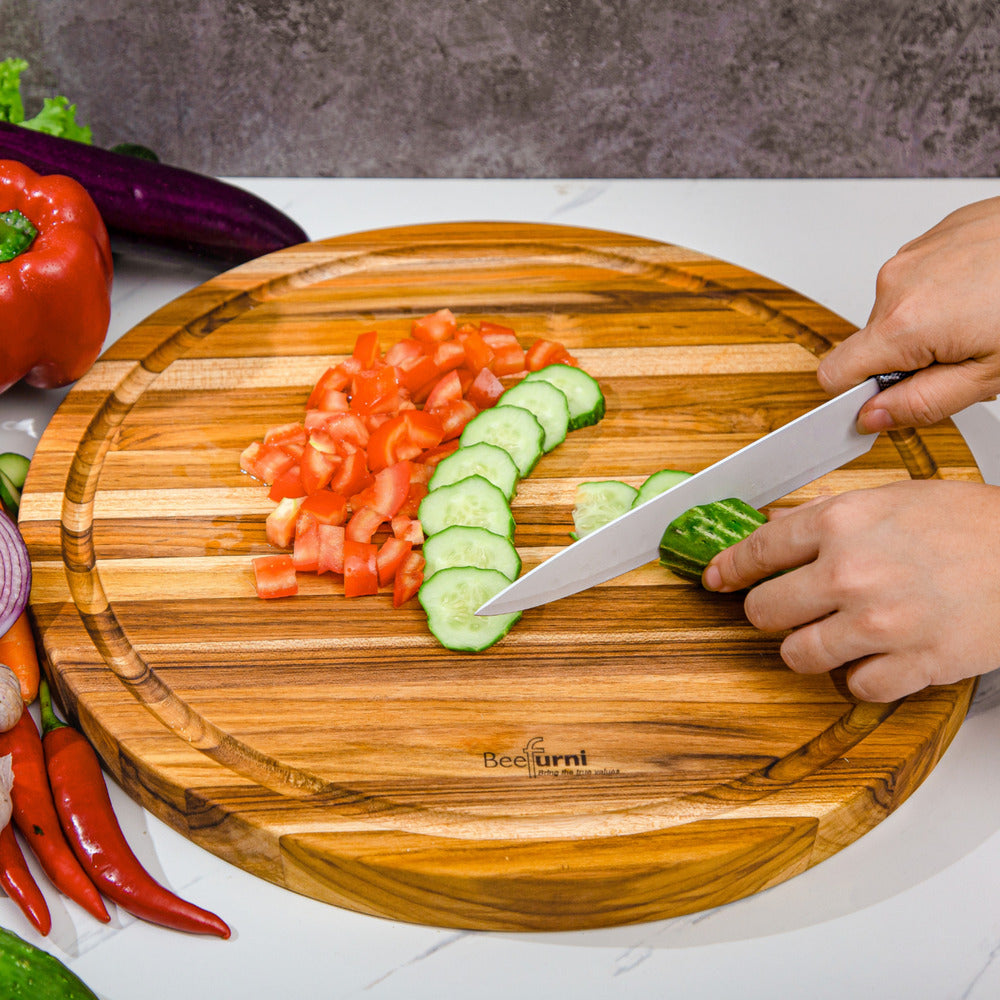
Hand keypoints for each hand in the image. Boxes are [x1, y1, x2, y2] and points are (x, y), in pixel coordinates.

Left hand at [703, 480, 999, 701]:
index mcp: (841, 523)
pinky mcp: (911, 664)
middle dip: (769, 612)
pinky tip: (875, 653)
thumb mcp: (888, 499)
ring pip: (797, 656)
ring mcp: (879, 623)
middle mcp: (851, 573)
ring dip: (808, 647)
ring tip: (833, 632)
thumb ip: (824, 518)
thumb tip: (770, 529)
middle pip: (764, 612)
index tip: (716, 578)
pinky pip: (852, 687)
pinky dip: (858, 675)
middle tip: (787, 608)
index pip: (756, 551)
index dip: (728, 568)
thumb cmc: (971, 524)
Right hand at [817, 196, 999, 432]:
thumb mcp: (988, 377)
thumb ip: (921, 404)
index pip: (834, 375)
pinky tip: (982, 291)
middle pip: (871, 344)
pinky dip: (943, 292)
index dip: (858, 397)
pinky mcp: (933, 236)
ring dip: (926, 324)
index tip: (887, 402)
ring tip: (980, 318)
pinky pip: (918, 280)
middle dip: (906, 359)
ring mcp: (913, 254)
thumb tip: (872, 418)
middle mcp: (896, 282)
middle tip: (963, 357)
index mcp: (902, 324)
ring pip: (896, 311)